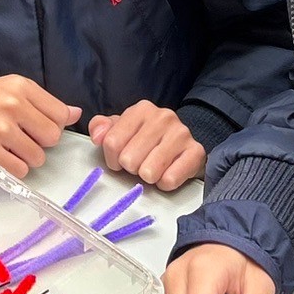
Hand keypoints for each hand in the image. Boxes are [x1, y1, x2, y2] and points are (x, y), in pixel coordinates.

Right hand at [0, 75, 77, 175]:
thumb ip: (42, 102)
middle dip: (39, 143)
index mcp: (21, 86)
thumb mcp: (8, 89)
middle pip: (52, 138)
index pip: (60, 114)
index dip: (51, 125)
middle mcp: (12, 104)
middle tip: (18, 138)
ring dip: (25, 158)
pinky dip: (11, 169)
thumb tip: (75, 113)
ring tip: (4, 147)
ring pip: (37, 157)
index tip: (35, 127)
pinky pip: (19, 170)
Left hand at [90, 100, 204, 189]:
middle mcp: (163, 117)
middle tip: (140, 163)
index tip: (120, 159)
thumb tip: (97, 135)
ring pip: (148, 172)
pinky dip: (165, 183)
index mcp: (142, 110)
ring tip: (153, 168)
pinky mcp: (196, 152)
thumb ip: (101, 128)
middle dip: (131, 168)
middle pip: (128, 159)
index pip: (112, 142)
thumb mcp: (121, 130)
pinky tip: (167, 173)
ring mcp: (182, 133)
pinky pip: (169, 180)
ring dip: (148, 176)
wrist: (183, 145)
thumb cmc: (146, 140)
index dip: (112, 158)